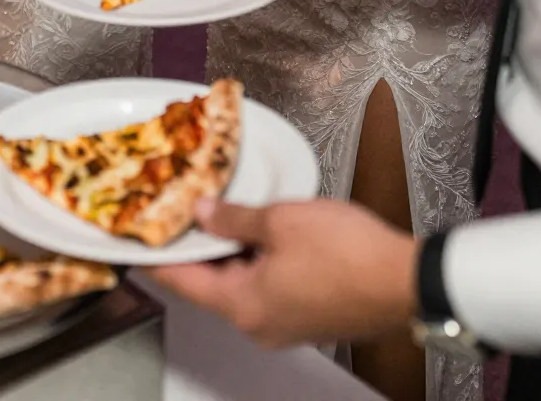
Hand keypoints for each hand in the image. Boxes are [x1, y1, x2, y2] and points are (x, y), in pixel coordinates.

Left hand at [151, 197, 417, 347]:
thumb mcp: (281, 221)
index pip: (181, 281)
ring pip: (240, 285)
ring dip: (229, 252)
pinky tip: (260, 234)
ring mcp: (284, 325)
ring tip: (218, 214)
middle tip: (178, 214)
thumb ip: (234, 219)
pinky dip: (256, 262)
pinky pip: (267, 288)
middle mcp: (259, 324)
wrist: (407, 281)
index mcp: (242, 306)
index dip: (155, 257)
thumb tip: (204, 214)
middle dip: (196, 248)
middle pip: (210, 284)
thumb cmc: (350, 255)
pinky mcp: (308, 317)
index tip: (133, 243)